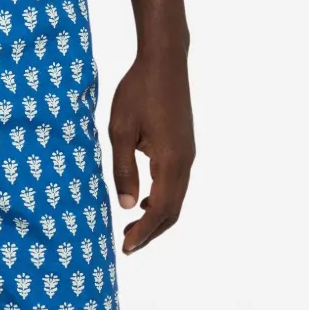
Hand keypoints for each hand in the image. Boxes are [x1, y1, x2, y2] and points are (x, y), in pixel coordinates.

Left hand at [108, 38, 194, 253]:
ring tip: (132, 226)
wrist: (164, 62)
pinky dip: (162, 198)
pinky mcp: (185, 146)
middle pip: (173, 210)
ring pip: (177, 197)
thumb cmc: (138, 91)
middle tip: (126, 244)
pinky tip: (143, 197)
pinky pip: (176, 182)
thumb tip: (127, 206)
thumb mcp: (120, 129)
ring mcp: (188, 154)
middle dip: (151, 231)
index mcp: (171, 160)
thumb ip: (123, 168)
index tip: (126, 248)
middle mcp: (185, 162)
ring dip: (157, 216)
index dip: (144, 232)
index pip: (160, 209)